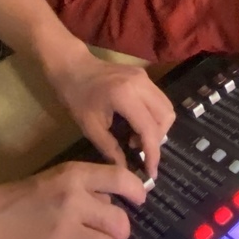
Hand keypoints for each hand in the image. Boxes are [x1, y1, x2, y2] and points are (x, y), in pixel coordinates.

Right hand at [0, 161, 147, 238]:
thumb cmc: (16, 200)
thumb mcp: (52, 180)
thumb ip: (83, 190)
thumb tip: (113, 205)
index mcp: (74, 176)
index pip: (122, 180)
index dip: (137, 193)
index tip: (138, 202)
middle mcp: (74, 201)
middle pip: (122, 225)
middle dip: (115, 235)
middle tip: (99, 236)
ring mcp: (64, 232)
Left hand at [48, 49, 175, 178]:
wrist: (72, 66)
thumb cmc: (75, 97)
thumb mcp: (89, 127)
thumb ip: (110, 149)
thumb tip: (124, 170)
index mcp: (125, 96)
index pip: (149, 129)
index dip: (153, 153)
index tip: (151, 172)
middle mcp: (140, 84)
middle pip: (166, 117)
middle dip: (157, 139)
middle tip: (137, 149)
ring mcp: (144, 77)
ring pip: (166, 107)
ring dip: (157, 127)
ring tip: (136, 137)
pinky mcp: (144, 76)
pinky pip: (159, 99)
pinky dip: (154, 116)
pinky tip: (136, 123)